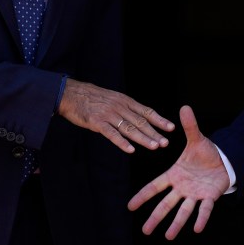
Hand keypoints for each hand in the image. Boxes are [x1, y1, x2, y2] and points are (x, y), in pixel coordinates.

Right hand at [57, 78, 174, 152]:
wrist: (72, 94)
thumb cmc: (92, 97)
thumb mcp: (113, 98)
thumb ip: (125, 108)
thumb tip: (139, 118)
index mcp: (125, 101)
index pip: (146, 111)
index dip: (159, 120)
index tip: (171, 128)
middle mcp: (120, 107)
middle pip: (140, 121)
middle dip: (154, 132)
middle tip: (166, 143)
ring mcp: (109, 114)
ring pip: (129, 128)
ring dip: (143, 138)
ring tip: (154, 146)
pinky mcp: (97, 122)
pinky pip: (112, 134)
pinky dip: (121, 142)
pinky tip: (130, 150)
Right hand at [127, 105, 229, 239]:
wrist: (223, 161)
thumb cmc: (205, 153)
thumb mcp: (196, 138)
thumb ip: (190, 126)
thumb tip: (184, 106)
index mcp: (174, 175)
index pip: (155, 186)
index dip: (143, 196)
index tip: (130, 206)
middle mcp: (181, 188)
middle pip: (166, 204)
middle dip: (156, 217)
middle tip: (145, 231)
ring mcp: (194, 194)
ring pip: (183, 211)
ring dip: (176, 224)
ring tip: (168, 236)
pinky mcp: (208, 197)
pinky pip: (204, 209)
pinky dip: (201, 218)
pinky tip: (197, 228)